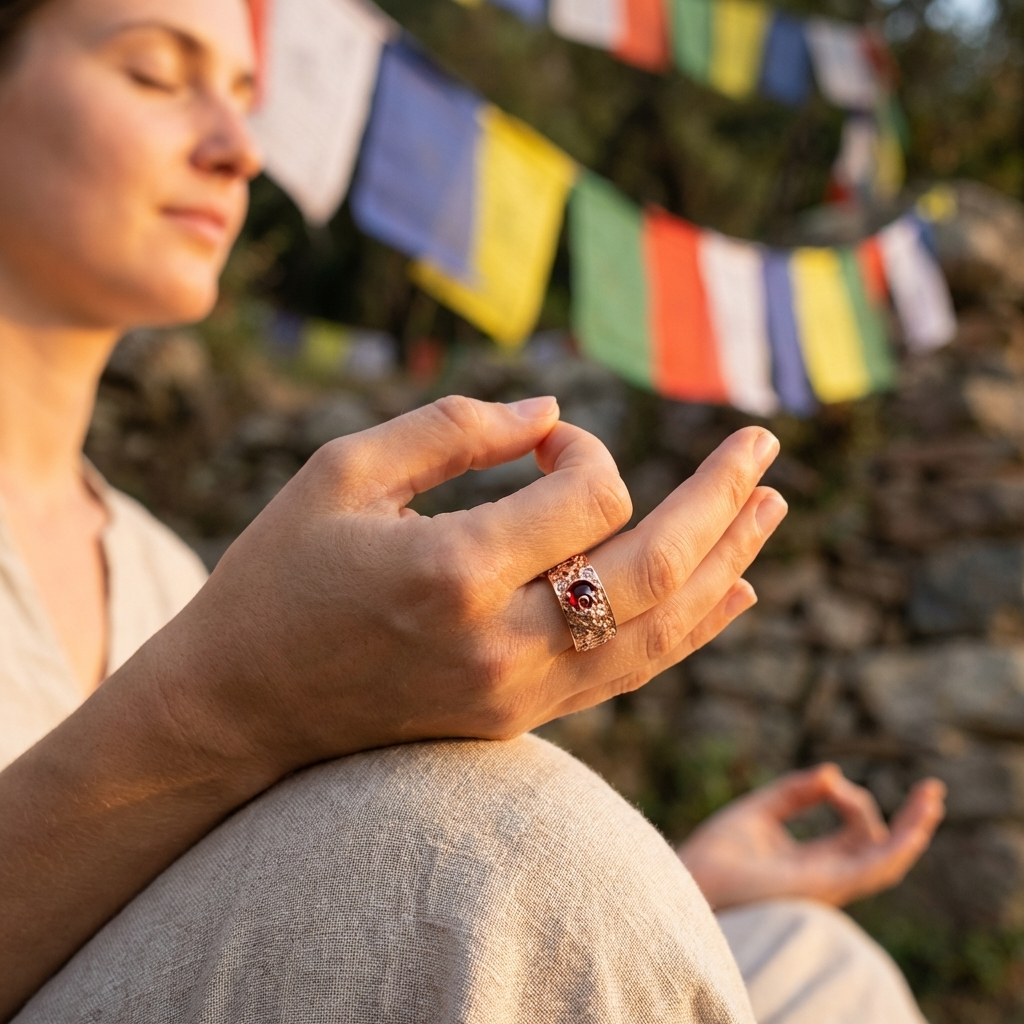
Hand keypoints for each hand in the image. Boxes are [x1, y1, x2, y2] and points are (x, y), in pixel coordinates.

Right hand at [147, 394, 786, 778]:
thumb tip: (555, 411)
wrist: (241, 706)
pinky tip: (732, 591)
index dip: (583, 450)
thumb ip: (453, 429)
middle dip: (719, 501)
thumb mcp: (343, 474)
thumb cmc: (280, 574)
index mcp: (453, 573)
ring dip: (725, 563)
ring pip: (658, 631)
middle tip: (765, 445)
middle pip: (654, 570)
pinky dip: (688, 628)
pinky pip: (628, 672)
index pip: (586, 497)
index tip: (544, 442)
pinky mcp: (518, 717)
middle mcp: (500, 644)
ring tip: (772, 508)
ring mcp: (517, 693)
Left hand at [677, 764, 945, 910]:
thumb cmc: (715, 853)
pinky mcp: (825, 885)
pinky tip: (914, 824)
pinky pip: (874, 870)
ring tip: (931, 797)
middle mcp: (827, 878)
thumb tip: (831, 773)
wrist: (693, 878)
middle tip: (932, 789)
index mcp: (812, 863)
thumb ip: (793, 792)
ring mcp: (829, 885)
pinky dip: (897, 846)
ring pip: (888, 860)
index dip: (853, 799)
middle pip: (880, 848)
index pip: (856, 834)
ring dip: (913, 829)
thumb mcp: (757, 811)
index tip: (828, 780)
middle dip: (909, 820)